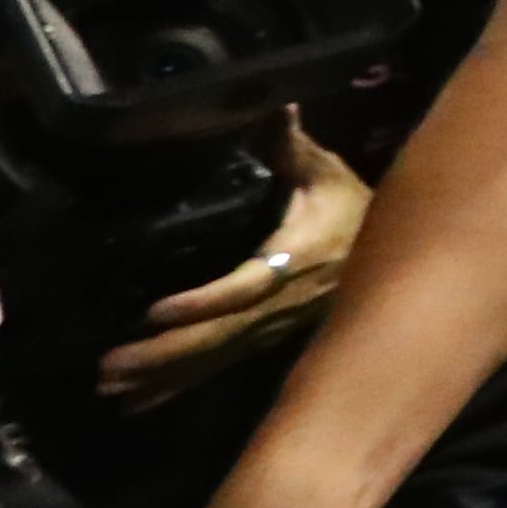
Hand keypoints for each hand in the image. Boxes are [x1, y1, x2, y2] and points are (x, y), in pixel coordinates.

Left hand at [98, 121, 367, 408]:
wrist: (398, 259)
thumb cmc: (351, 208)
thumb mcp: (326, 171)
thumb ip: (292, 144)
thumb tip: (274, 102)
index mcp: (294, 259)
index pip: (245, 286)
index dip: (203, 303)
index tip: (155, 313)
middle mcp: (280, 304)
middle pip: (218, 337)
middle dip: (163, 355)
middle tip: (107, 368)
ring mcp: (271, 329)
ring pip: (214, 360)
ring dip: (161, 378)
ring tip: (108, 390)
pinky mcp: (263, 340)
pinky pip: (216, 368)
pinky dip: (175, 388)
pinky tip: (136, 405)